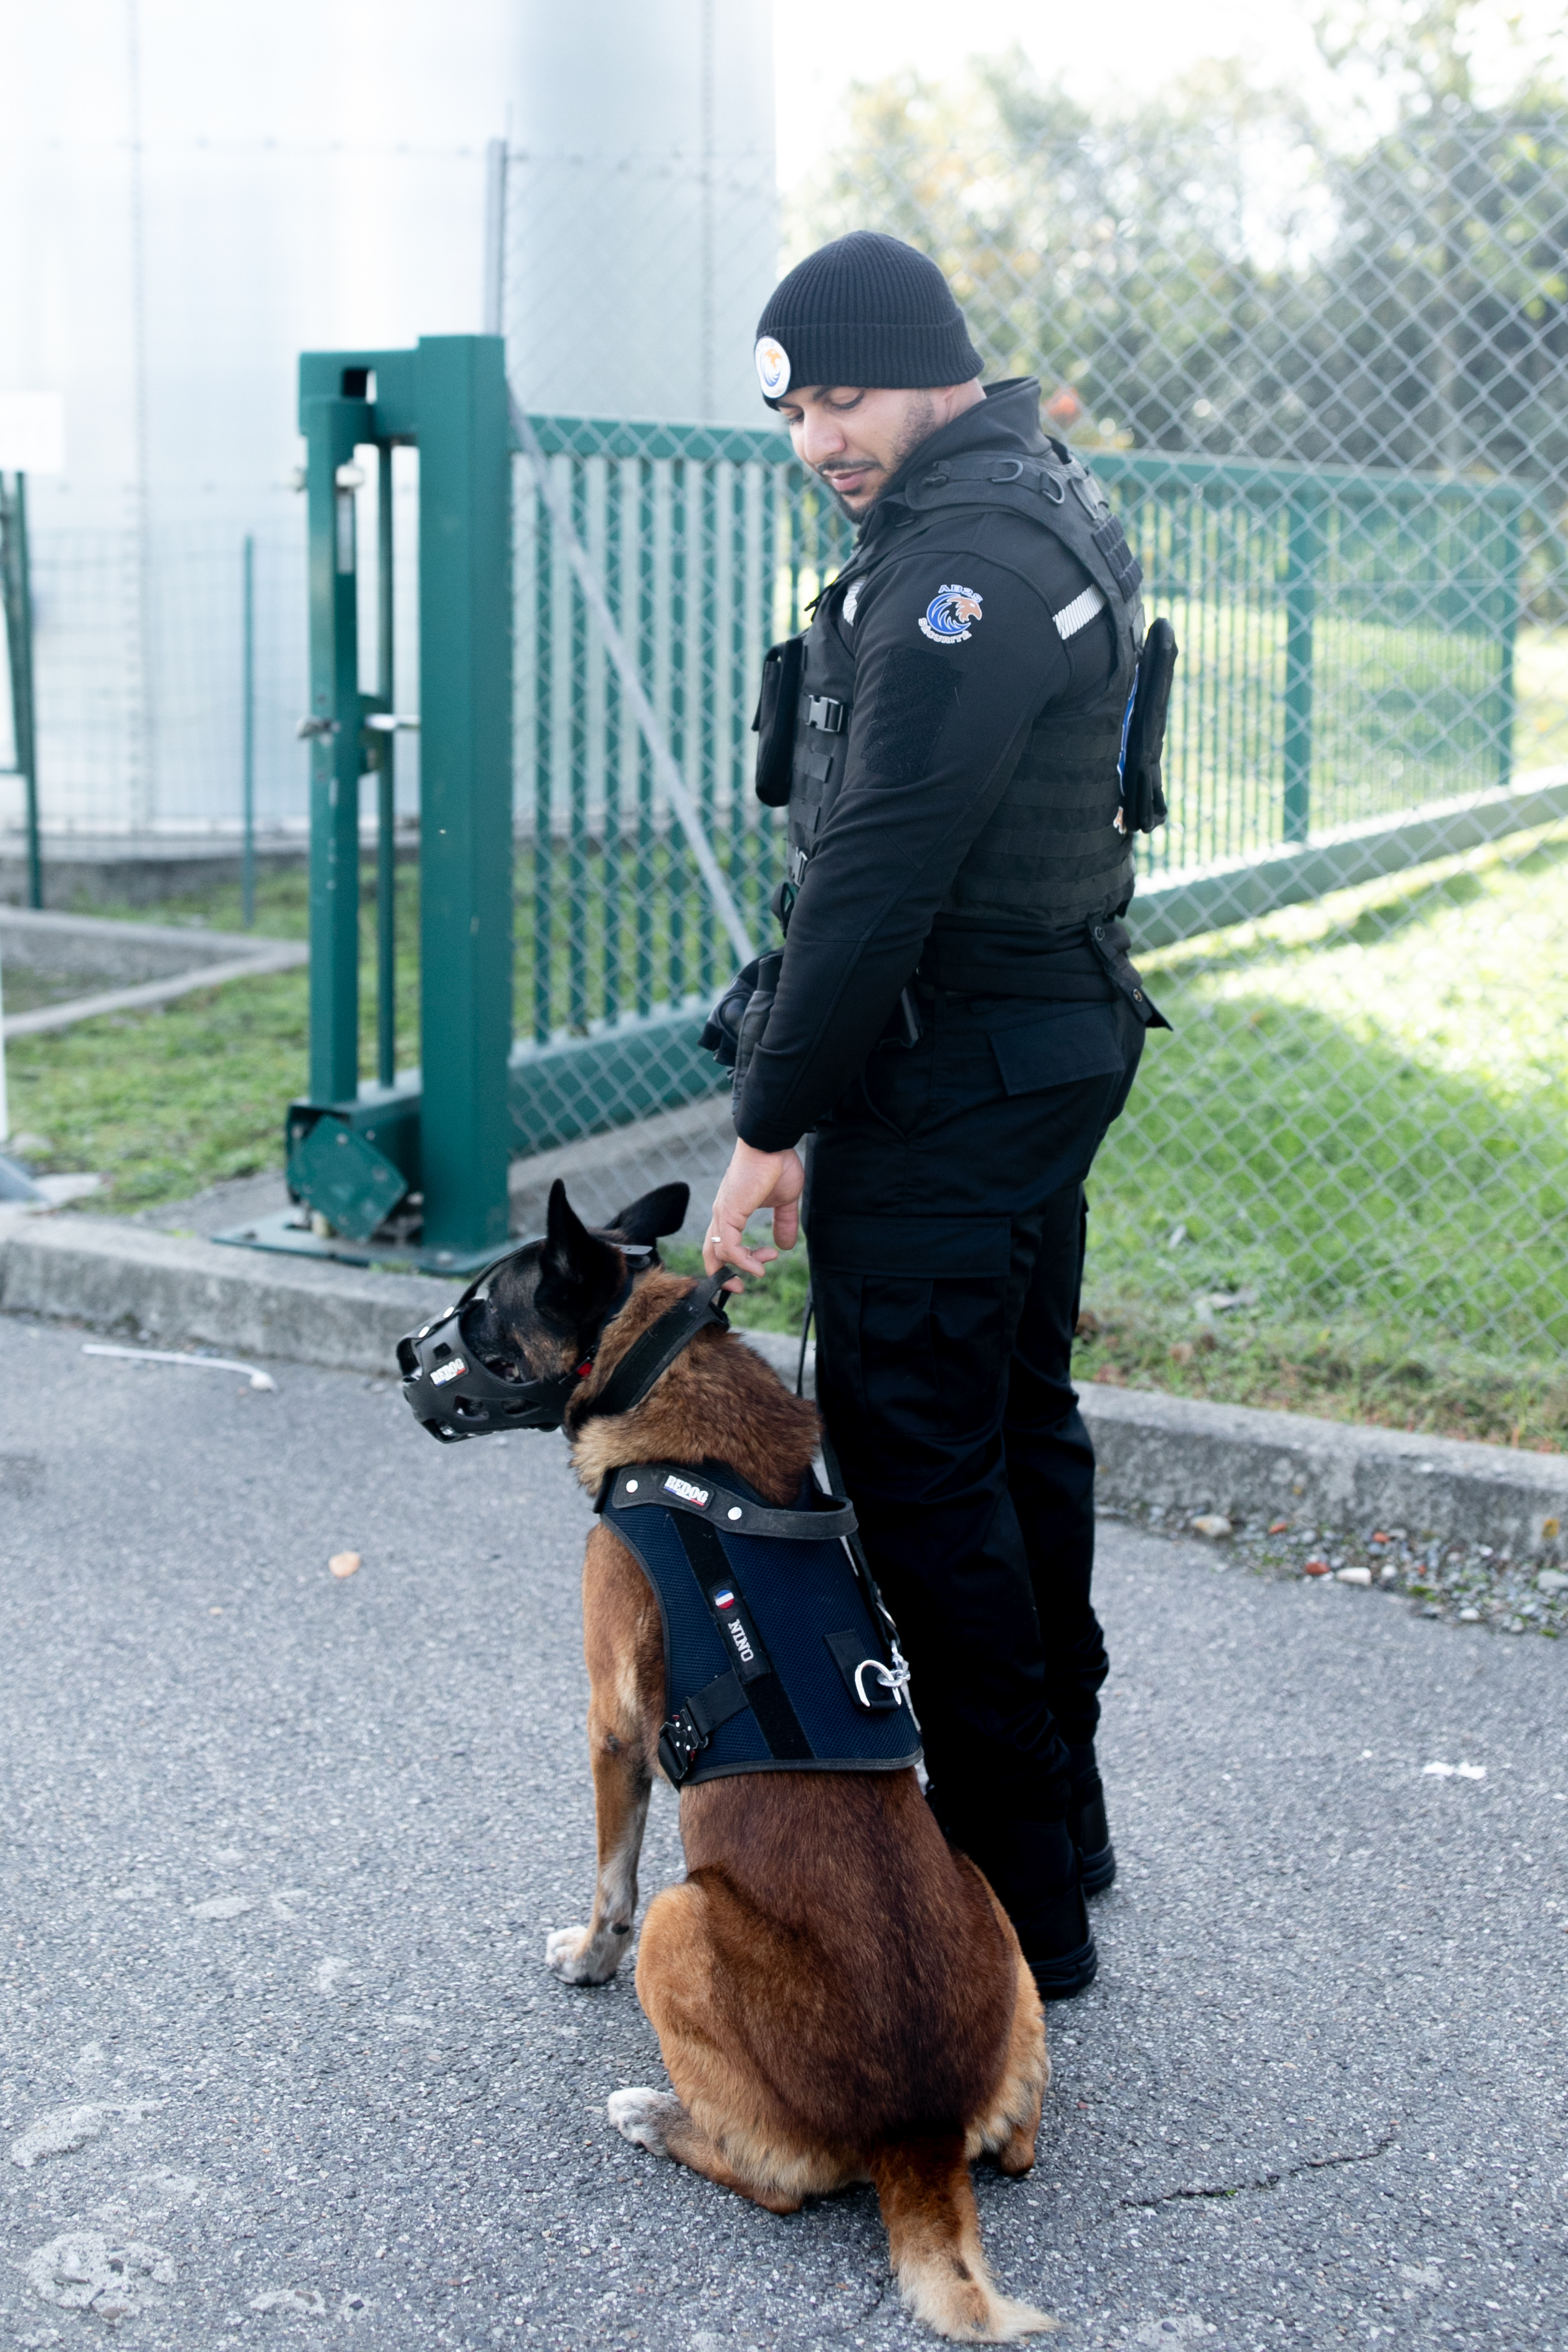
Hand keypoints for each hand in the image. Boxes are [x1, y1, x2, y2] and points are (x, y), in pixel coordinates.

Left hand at [703, 1141, 804, 1281]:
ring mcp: (723, 1214)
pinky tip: (758, 1266)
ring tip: (762, 1268)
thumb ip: (783, 1223)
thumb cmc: (776, 1164)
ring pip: (718, 1253)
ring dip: (741, 1267)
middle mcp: (722, 1214)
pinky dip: (741, 1261)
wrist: (771, 1143)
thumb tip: (785, 1245)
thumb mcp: (784, 1201)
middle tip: (741, 1287)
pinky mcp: (729, 1213)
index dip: (736, 1263)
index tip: (760, 1267)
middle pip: (710, 1254)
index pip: (722, 1245)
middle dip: (724, 1276)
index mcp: (731, 1211)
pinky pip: (728, 1247)